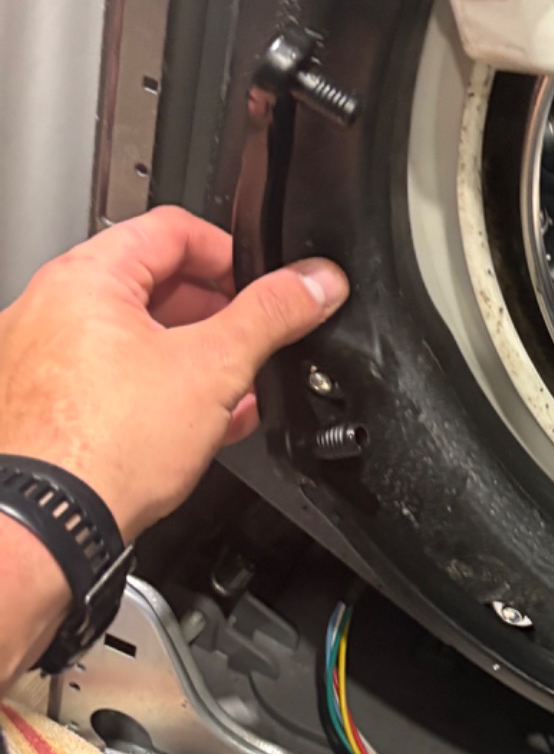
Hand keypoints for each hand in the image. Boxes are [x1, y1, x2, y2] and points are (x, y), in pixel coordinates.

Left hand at [0, 207, 347, 537]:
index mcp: (84, 279)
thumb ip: (271, 317)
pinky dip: (157, 392)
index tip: (266, 286)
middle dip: (216, 313)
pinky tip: (196, 425)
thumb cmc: (101, 446)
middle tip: (255, 340)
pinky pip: (111, 383)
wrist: (50, 523)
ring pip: (134, 339)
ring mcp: (40, 361)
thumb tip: (314, 283)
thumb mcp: (214, 368)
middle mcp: (50, 310)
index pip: (172, 230)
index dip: (232, 254)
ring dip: (191, 358)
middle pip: (153, 284)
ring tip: (232, 389)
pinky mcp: (44, 409)